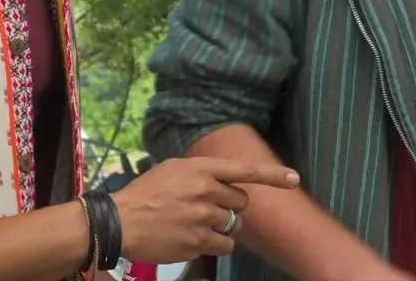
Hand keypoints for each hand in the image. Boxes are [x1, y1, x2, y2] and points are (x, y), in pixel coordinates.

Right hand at [110, 156, 300, 263]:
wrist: (121, 221)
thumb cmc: (145, 193)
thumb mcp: (173, 170)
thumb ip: (201, 172)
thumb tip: (224, 181)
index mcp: (199, 169)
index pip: (243, 170)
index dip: (272, 175)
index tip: (294, 179)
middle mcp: (205, 191)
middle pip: (241, 202)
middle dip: (230, 207)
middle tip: (207, 209)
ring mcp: (202, 218)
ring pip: (233, 226)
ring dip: (221, 227)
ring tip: (195, 224)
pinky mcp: (198, 242)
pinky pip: (223, 245)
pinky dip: (214, 245)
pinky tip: (192, 238)